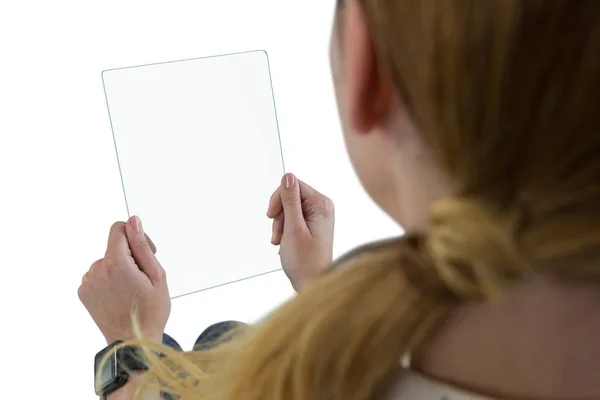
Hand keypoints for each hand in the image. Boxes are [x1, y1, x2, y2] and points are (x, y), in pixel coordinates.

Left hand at [78, 216, 170, 343]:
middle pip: (115, 247)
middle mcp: (96, 270)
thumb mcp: (156, 276)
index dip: (136, 237)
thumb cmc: (150, 312)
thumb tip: (133, 221)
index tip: (146, 254)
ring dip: (120, 269)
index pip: (119, 229)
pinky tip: (120, 296)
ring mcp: (87, 282)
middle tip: (143, 280)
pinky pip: (99, 275)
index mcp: (116, 263)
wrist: (133, 343)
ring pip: (107, 261)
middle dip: (130, 257)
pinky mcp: (83, 292)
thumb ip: (142, 246)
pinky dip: (110, 280)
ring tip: (132, 291)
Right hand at [267, 173, 334, 291]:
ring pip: (289, 208)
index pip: (294, 185)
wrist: (312, 283)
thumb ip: (290, 200)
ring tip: (280, 240)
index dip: (279, 198)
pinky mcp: (312, 225)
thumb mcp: (293, 228)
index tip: (272, 216)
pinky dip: (284, 228)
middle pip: (291, 196)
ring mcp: (318, 216)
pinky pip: (293, 218)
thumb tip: (288, 176)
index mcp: (322, 205)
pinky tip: (284, 241)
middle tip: (278, 232)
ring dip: (280, 223)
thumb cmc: (306, 262)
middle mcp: (322, 207)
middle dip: (280, 214)